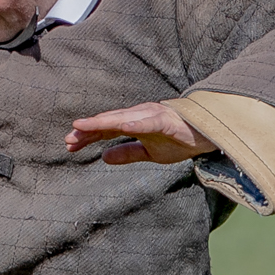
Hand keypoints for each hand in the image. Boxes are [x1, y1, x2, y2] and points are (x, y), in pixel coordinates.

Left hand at [67, 101, 216, 164]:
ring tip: (84, 127)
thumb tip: (104, 158)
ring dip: (103, 122)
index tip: (68, 145)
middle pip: (108, 122)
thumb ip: (127, 153)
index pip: (105, 129)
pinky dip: (135, 124)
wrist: (207, 135)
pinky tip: (121, 127)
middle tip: (68, 140)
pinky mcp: (166, 121)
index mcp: (133, 124)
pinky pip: (148, 123)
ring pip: (122, 119)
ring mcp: (151, 116)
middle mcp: (138, 116)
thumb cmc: (178, 139)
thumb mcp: (149, 153)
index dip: (87, 136)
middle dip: (88, 130)